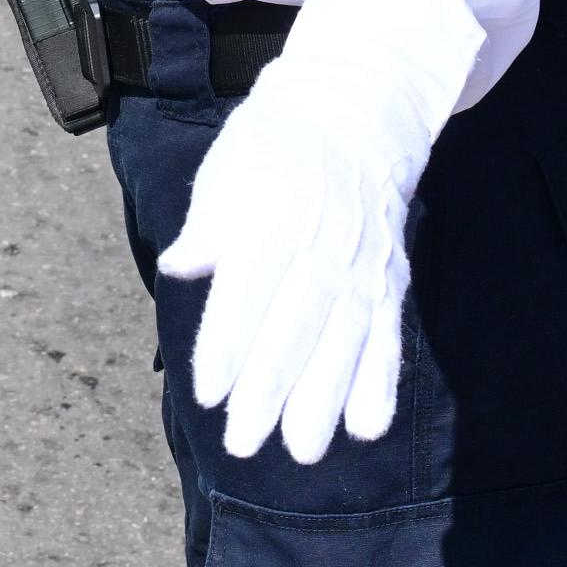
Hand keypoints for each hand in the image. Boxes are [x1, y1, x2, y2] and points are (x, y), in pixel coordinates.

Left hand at [155, 49, 441, 464]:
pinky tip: (367, 428)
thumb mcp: (224, 172)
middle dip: (268, 392)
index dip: (227, 349)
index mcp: (270, 221)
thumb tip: (178, 266)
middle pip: (293, 331)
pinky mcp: (388, 282)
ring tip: (303, 451)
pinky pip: (387, 337)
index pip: (246, 297)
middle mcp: (320, 248)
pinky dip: (380, 383)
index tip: (210, 395)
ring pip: (342, 343)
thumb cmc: (271, 148)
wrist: (355, 114)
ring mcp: (360, 267)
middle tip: (243, 445)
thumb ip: (207, 227)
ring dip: (323, 401)